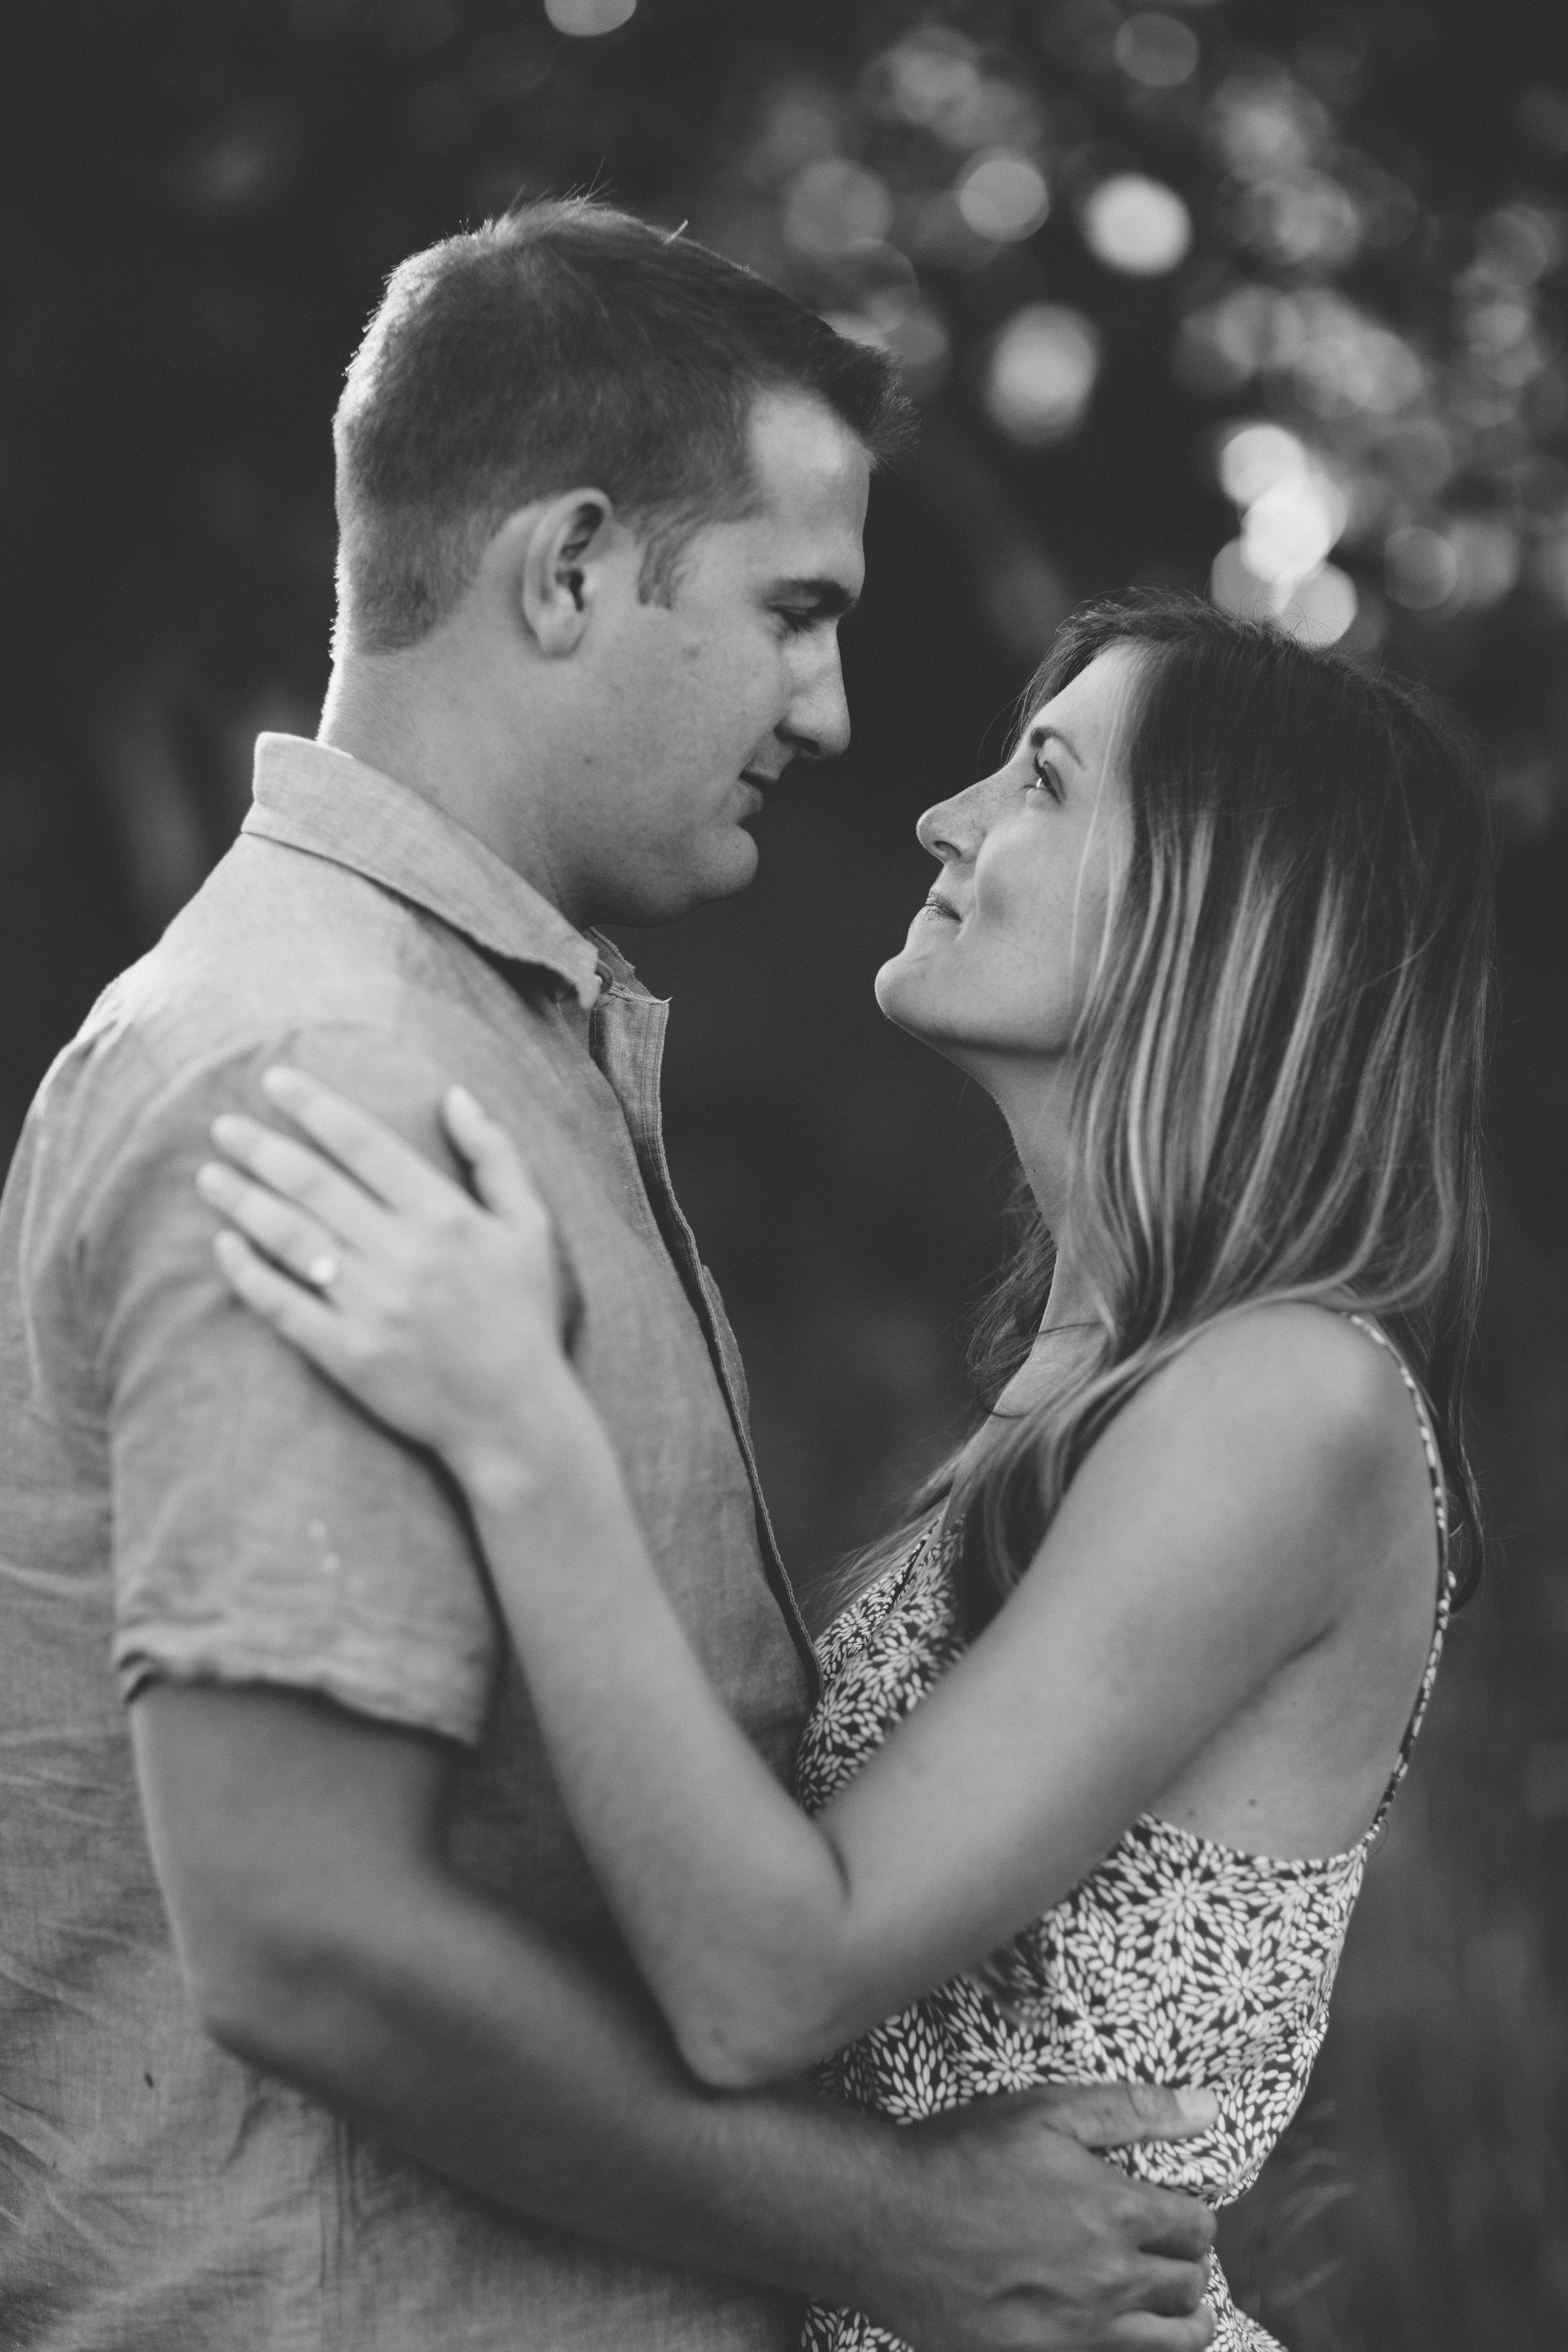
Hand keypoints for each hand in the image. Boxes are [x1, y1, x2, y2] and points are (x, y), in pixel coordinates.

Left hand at [197, 1067, 576, 1469]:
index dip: (314, 1107)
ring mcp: (372, 1306)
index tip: (274, 1081)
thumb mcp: (530, 1227)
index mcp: (445, 1216)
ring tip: (210, 1177)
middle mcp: (404, 1254)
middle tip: (222, 1126)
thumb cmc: (523, 1315)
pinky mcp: (347, 1354)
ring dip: (243, 1201)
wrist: (515, 1415)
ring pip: (291, 1238)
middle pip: (314, 1184)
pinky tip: (225, 1245)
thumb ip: (495, 1156)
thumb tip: (454, 1095)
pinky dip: (248, 1272)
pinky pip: (283, 1304)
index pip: (364, 1144)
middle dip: (261, 1148)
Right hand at [860, 2083, 1216, 2351]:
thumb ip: (1132, 2110)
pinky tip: (1110, 2325)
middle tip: (1169, 2252)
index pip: (1198, 2228)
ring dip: (1181, 2320)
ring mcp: (1079, 2330)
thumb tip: (1208, 2106)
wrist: (886, 2222)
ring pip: (1170, 2341)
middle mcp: (1111, 2280)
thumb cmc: (965, 2155)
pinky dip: (1127, 2344)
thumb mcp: (1046, 2111)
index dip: (1194, 2216)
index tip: (1177, 2211)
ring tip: (1170, 2305)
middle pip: (1190, 2288)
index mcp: (1117, 2212)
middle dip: (1188, 2266)